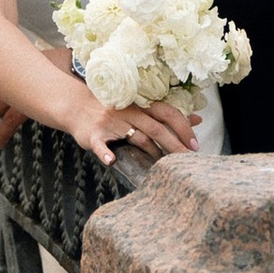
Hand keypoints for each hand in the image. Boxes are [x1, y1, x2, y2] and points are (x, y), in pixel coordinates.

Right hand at [66, 87, 200, 168]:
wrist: (76, 106)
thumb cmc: (113, 109)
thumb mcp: (139, 108)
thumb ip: (167, 115)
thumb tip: (197, 119)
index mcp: (140, 104)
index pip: (167, 113)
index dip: (183, 128)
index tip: (194, 145)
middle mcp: (127, 111)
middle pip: (156, 129)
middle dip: (175, 145)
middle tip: (187, 161)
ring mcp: (110, 123)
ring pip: (135, 138)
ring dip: (152, 153)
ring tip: (162, 168)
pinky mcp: (93, 135)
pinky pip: (100, 145)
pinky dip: (105, 153)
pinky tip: (111, 161)